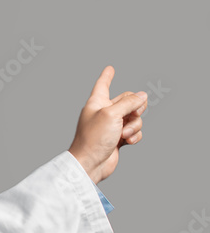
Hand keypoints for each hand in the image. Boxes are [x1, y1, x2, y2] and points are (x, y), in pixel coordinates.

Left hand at [68, 65, 146, 184]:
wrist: (90, 164)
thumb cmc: (94, 138)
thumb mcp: (112, 114)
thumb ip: (129, 102)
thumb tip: (142, 95)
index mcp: (97, 103)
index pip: (103, 85)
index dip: (107, 76)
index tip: (110, 68)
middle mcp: (104, 113)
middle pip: (128, 100)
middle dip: (135, 106)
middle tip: (134, 113)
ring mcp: (112, 126)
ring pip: (135, 117)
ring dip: (135, 125)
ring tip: (124, 134)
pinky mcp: (118, 139)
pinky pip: (135, 132)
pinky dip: (135, 135)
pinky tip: (127, 142)